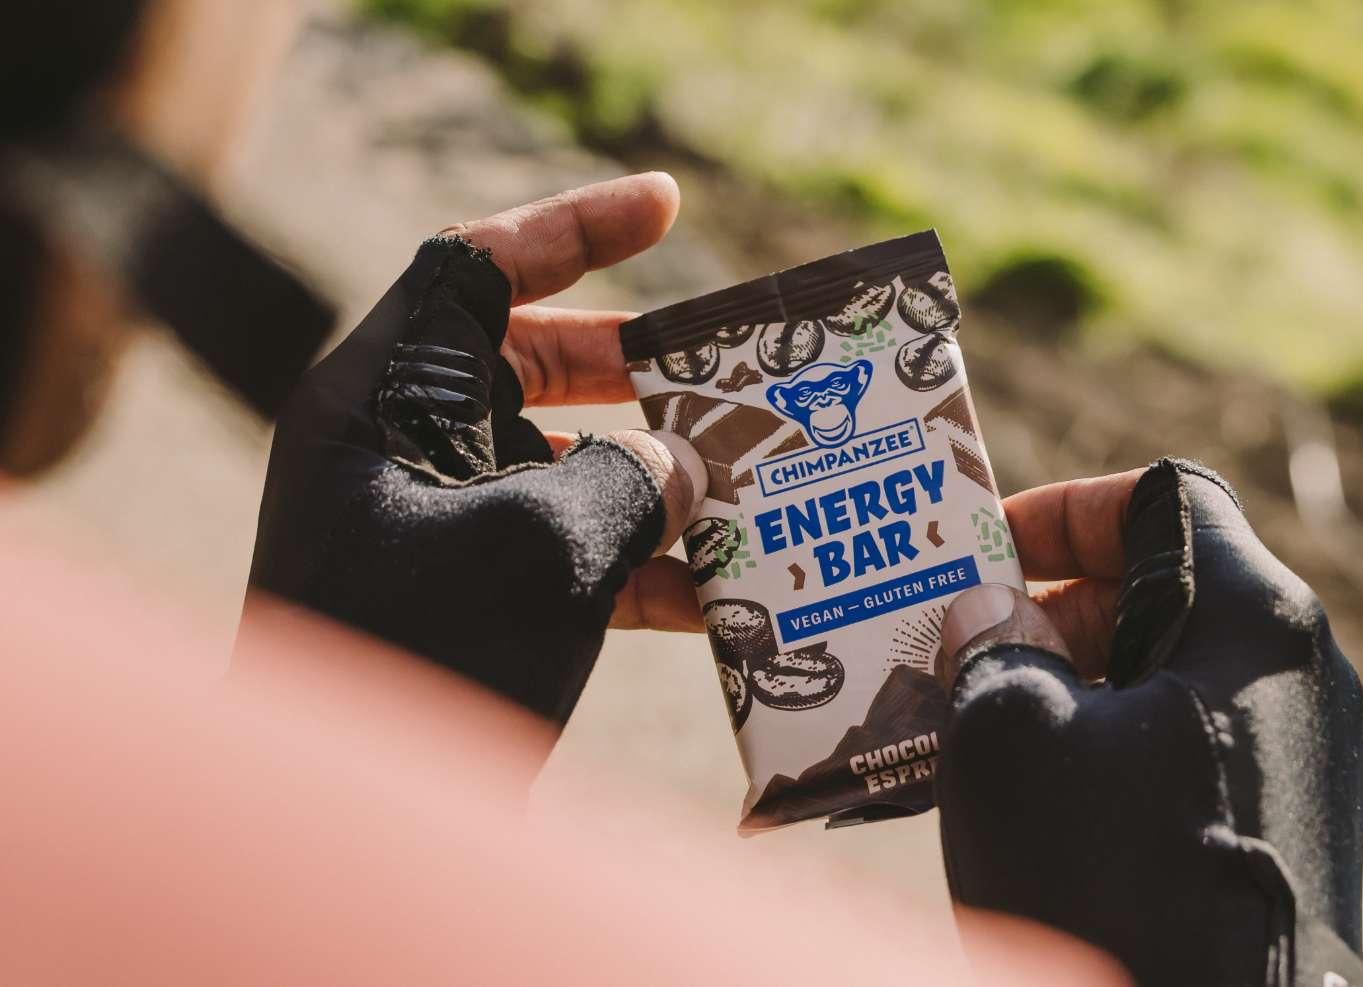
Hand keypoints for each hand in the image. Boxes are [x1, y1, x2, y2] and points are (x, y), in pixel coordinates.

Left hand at [245, 174, 704, 726]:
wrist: (333, 828)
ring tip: (759, 485)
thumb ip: (632, 481)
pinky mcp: (462, 599)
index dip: (576, 226)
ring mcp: (429, 527)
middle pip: (535, 361)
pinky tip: (729, 593)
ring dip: (665, 476)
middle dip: (648, 370)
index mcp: (380, 401)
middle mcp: (397, 448)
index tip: (669, 205)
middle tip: (739, 371)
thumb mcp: (545, 548)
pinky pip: (568, 547)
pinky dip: (647, 563)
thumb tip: (683, 469)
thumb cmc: (417, 658)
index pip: (474, 267)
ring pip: (566, 461)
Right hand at [933, 460, 1362, 986]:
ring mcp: (1299, 761)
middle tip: (951, 651)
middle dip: (1047, 612)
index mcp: (1257, 618)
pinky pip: (1183, 757)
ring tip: (965, 735)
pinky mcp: (1285, 834)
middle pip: (1163, 591)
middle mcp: (1299, 676)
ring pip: (1166, 683)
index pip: (1163, 496)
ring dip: (1064, 693)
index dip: (1064, 509)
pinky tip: (1027, 807)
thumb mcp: (1014, 744)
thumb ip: (992, 651)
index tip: (982, 555)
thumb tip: (994, 614)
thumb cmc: (1124, 883)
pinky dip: (1105, 759)